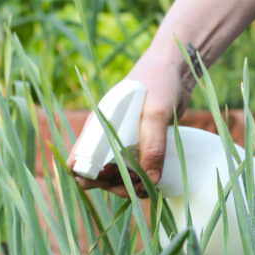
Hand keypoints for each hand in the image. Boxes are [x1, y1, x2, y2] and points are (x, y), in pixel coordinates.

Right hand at [67, 0, 254, 197]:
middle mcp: (106, 138)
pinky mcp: (139, 146)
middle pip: (97, 176)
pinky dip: (141, 179)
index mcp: (98, 127)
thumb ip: (153, 145)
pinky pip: (133, 170)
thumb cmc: (159, 82)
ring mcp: (122, 143)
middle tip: (138, 183)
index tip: (111, 177)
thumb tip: (151, 180)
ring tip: (150, 184)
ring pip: (116, 177)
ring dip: (129, 186)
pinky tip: (155, 179)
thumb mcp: (156, 113)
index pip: (77, 161)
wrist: (176, 68)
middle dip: (113, 185)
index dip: (87, 176)